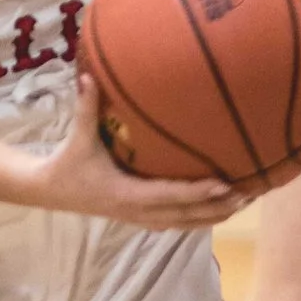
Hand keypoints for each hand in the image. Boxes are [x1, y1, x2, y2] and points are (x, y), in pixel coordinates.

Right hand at [56, 72, 255, 226]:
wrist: (51, 191)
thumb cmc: (68, 163)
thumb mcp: (78, 137)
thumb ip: (85, 107)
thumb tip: (88, 76)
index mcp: (126, 194)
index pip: (169, 196)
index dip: (198, 192)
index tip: (226, 183)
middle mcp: (137, 212)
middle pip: (186, 216)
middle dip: (218, 206)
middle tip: (250, 192)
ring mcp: (140, 219)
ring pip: (186, 223)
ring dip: (215, 214)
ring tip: (245, 201)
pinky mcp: (141, 218)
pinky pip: (178, 222)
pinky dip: (201, 217)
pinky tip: (221, 208)